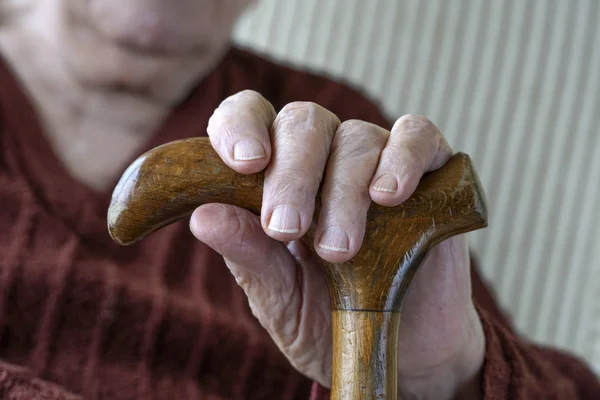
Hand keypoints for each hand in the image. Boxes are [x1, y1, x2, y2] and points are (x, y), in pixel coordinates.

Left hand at [190, 90, 484, 398]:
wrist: (399, 351)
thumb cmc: (330, 318)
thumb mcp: (278, 297)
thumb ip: (247, 256)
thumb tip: (202, 217)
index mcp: (276, 176)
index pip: (249, 117)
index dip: (240, 127)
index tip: (244, 165)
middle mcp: (324, 158)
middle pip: (304, 123)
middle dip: (292, 175)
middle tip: (286, 229)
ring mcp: (377, 161)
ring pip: (357, 138)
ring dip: (342, 192)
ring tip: (339, 252)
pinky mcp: (429, 174)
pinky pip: (418, 137)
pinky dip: (402, 158)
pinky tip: (389, 196)